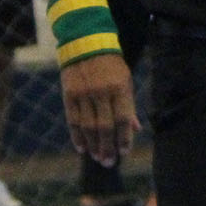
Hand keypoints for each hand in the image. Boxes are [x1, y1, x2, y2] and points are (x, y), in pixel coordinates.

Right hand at [59, 52, 139, 166]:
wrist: (86, 43)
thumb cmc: (111, 65)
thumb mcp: (126, 80)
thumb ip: (129, 105)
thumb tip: (136, 129)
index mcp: (119, 88)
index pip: (123, 118)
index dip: (124, 138)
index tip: (124, 153)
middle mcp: (101, 92)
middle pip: (104, 127)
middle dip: (107, 147)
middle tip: (109, 162)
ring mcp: (83, 94)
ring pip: (87, 127)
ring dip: (93, 145)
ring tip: (98, 158)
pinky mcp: (69, 95)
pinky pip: (72, 120)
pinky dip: (77, 136)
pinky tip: (82, 148)